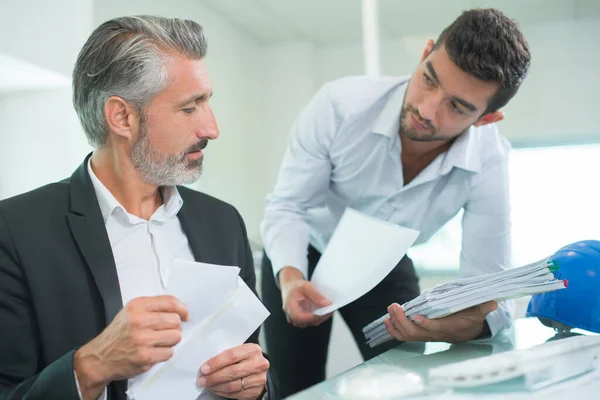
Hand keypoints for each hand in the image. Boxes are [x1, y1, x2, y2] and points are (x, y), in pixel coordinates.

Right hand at [73, 295, 188, 398]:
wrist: (100, 357)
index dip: (182, 309)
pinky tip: (154, 352)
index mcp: (137, 306)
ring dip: (171, 341)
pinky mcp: (145, 357)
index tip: (185, 315)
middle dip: (175, 327)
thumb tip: (180, 311)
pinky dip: (165, 353)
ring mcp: (142, 340)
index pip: (170, 302)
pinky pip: (169, 352)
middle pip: (175, 320)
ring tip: (159, 342)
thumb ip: (153, 308)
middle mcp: (139, 320)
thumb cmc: (119, 333)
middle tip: (166, 331)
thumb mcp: (132, 312)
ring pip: (176, 336)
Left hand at [198, 343, 268, 399]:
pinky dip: (223, 393)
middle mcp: (258, 364)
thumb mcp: (240, 351)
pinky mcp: (256, 391)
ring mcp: (259, 378)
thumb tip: (207, 365)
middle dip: (214, 377)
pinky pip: (236, 394)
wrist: (259, 369)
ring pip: (233, 385)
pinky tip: (216, 389)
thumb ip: (227, 355)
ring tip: (208, 385)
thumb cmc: (245, 358)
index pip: (232, 356)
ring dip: (217, 386)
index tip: (204, 369)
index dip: (216, 363)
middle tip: (202, 380)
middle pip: (232, 372)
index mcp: (253, 350)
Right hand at [279, 267, 332, 327]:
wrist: (291, 286)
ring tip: (331, 309)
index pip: (300, 318)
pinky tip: (327, 310)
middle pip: (308, 322)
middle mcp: (292, 317)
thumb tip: (327, 304)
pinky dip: (321, 316)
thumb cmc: (296, 286)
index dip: (313, 317)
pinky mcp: (303, 319)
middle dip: (321, 317)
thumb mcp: (306, 286)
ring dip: (322, 317)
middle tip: (332, 309)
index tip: (324, 312)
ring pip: (312, 322)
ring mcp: (298, 320)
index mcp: (290, 308)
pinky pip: (313, 320)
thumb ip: (316, 295)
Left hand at [384, 301, 496, 342]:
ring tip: (390, 310)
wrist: (467, 331)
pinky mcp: (420, 334)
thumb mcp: (479, 312)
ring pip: (408, 335)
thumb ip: (483, 307)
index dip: (426, 324)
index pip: (436, 328)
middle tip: (394, 306)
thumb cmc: (471, 318)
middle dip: (402, 321)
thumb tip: (492, 302)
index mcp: (450, 328)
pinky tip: (386, 321)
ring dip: (396, 323)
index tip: (416, 316)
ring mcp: (426, 335)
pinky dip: (394, 329)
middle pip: (416, 333)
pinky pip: (405, 336)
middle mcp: (436, 334)